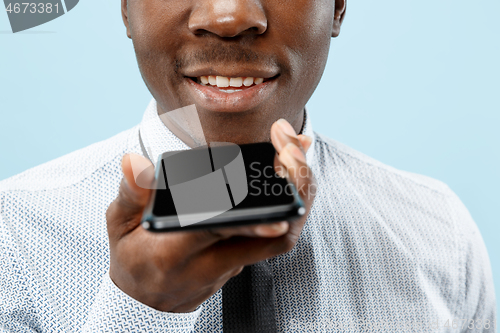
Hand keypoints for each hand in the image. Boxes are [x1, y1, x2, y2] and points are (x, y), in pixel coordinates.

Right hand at [106, 119, 315, 311]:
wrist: (148, 300)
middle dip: (293, 194)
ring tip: (297, 148)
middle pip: (270, 239)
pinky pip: (276, 233)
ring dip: (298, 193)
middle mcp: (213, 263)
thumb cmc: (133, 258)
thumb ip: (131, 194)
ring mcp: (233, 264)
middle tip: (293, 149)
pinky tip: (291, 166)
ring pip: (281, 238)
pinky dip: (291, 198)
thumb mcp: (120, 226)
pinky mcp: (243, 260)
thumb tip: (134, 161)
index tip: (276, 200)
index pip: (219, 234)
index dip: (250, 220)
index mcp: (177, 254)